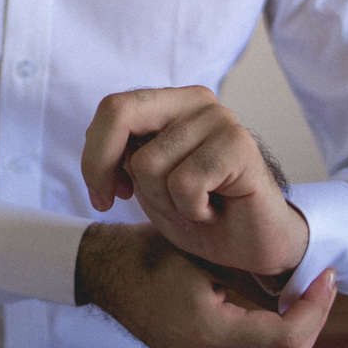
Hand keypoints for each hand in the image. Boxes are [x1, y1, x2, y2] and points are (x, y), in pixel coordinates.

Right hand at [77, 223, 335, 347]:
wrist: (103, 270)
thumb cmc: (149, 250)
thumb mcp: (203, 251)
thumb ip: (249, 271)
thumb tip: (301, 275)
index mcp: (205, 328)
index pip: (283, 337)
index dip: (315, 309)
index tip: (325, 277)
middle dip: (313, 327)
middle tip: (322, 290)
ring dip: (293, 336)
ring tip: (304, 298)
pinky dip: (268, 339)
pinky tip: (274, 307)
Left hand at [81, 86, 308, 276]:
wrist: (253, 246)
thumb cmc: (199, 213)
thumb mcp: (147, 182)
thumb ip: (124, 154)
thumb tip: (95, 139)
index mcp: (172, 103)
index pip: (112, 108)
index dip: (94, 155)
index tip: (102, 194)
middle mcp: (196, 102)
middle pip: (121, 114)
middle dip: (104, 166)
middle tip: (119, 200)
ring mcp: (221, 120)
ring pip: (148, 164)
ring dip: (162, 203)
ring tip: (191, 209)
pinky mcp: (240, 147)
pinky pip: (183, 184)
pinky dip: (190, 211)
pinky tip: (210, 212)